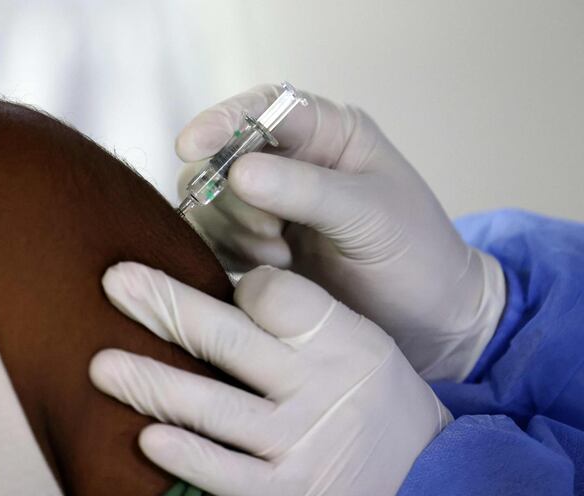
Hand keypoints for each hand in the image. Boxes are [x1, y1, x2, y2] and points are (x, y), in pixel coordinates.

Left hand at [90, 262, 451, 495]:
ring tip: (102, 364)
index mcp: (340, 339)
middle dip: (167, 307)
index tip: (208, 270)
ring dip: (153, 384)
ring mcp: (300, 444)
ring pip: (216, 408)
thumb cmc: (369, 395)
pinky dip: (188, 456)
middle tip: (116, 281)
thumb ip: (297, 316)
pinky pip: (229, 476)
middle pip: (230, 340)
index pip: (277, 295)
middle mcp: (319, 389)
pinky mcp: (288, 494)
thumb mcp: (356, 343)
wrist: (425, 475)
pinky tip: (148, 438)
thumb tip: (215, 288)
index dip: (239, 281)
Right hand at [175, 85, 504, 379]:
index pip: (261, 109)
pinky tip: (269, 271)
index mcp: (326, 134)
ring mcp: (270, 205)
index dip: (221, 121)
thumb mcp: (370, 214)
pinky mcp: (257, 246)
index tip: (191, 146)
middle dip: (233, 195)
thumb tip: (238, 171)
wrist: (429, 321)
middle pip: (223, 157)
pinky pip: (214, 238)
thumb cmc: (416, 254)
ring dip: (234, 230)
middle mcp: (291, 163)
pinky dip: (227, 253)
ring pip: (212, 200)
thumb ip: (307, 189)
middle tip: (270, 232)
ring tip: (279, 258)